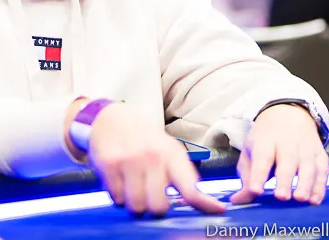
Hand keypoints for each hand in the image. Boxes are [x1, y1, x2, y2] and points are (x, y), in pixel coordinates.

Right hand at [83, 101, 225, 216]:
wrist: (112, 117)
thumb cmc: (143, 137)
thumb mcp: (168, 148)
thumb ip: (182, 174)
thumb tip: (200, 200)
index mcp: (171, 154)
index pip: (191, 188)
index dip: (204, 204)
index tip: (218, 210)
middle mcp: (153, 157)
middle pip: (159, 207)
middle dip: (154, 206)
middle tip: (150, 193)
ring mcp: (130, 161)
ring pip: (137, 206)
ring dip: (135, 202)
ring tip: (134, 185)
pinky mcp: (110, 165)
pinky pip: (117, 199)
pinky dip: (118, 195)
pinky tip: (120, 180)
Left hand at [232, 104, 327, 205]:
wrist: (287, 113)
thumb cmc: (266, 137)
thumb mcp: (250, 151)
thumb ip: (246, 177)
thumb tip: (238, 200)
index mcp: (265, 141)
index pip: (261, 157)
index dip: (258, 174)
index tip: (255, 190)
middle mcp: (287, 142)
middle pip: (287, 160)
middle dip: (285, 179)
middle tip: (282, 197)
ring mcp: (305, 147)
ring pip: (308, 165)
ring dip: (305, 184)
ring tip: (300, 199)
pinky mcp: (319, 153)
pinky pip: (322, 170)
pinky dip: (320, 186)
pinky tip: (314, 199)